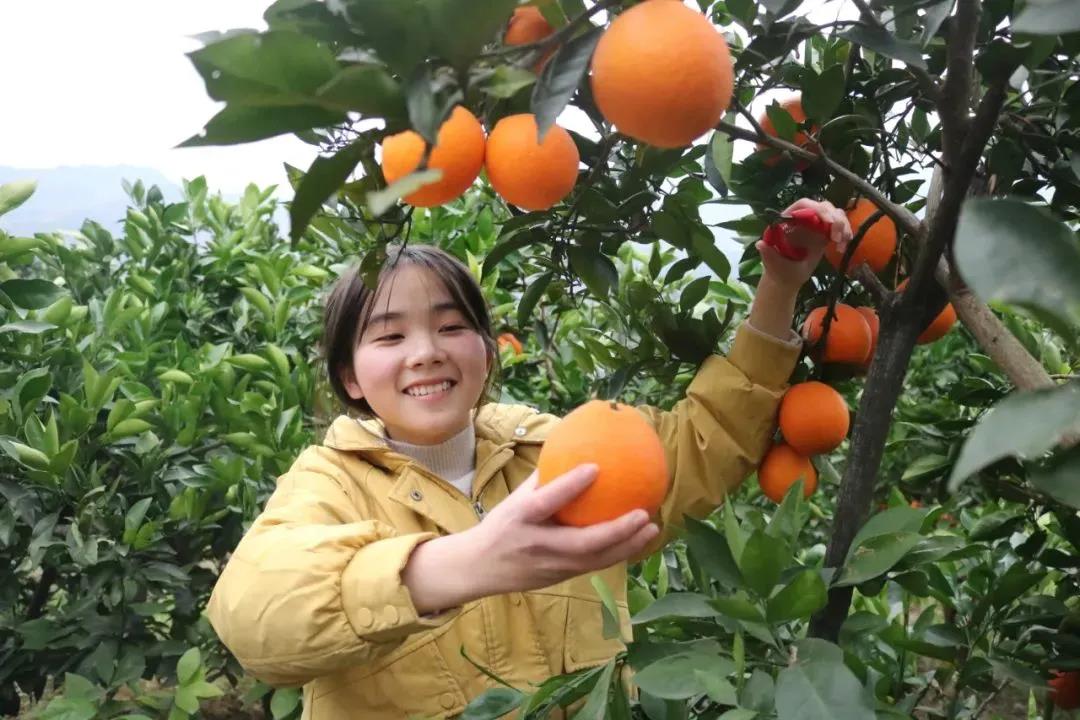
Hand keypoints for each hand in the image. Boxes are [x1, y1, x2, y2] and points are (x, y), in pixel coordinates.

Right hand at [402, 465, 658, 613]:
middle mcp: (538, 545)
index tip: (596, 467)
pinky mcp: (561, 578)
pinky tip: (639, 540)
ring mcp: (551, 566)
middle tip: (643, 513)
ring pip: (596, 560)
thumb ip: (543, 480)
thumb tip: (575, 450)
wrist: (477, 568)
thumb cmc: (501, 525)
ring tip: (653, 528)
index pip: (547, 501)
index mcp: (521, 518)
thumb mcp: (515, 500)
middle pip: (583, 543)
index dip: (570, 485)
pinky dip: (620, 553)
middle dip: (617, 531)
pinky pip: (595, 566)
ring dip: (628, 546)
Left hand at [757, 198, 851, 288]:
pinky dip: (845, 234)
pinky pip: (840, 227)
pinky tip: (842, 248)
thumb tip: (760, 244)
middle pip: (823, 206)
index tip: (828, 222)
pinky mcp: (825, 234)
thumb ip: (768, 253)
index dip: (817, 209)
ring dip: (843, 226)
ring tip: (840, 243)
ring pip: (835, 214)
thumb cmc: (778, 270)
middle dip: (835, 218)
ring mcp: (815, 225)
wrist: (788, 279)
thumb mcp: (773, 263)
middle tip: (837, 237)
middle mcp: (803, 219)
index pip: (804, 204)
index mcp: (788, 220)